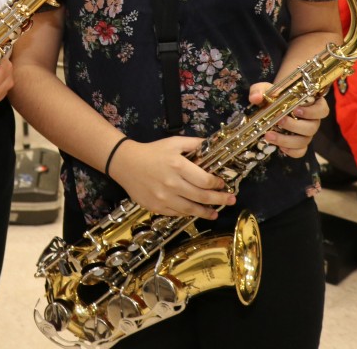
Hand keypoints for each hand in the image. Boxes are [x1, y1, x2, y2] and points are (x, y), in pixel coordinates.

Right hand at [109, 135, 235, 219]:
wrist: (126, 163)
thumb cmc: (152, 152)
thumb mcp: (174, 142)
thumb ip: (195, 144)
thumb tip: (213, 146)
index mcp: (178, 166)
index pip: (204, 180)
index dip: (217, 184)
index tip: (223, 184)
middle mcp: (172, 183)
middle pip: (201, 196)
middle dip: (219, 199)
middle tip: (231, 200)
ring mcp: (163, 198)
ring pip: (190, 209)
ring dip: (206, 212)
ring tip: (215, 213)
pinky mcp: (156, 207)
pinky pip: (177, 213)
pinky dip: (188, 213)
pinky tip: (195, 212)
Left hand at [249, 82, 330, 158]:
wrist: (270, 106)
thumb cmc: (274, 95)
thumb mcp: (266, 89)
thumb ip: (260, 90)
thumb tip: (256, 98)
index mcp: (311, 104)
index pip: (322, 109)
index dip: (313, 111)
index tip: (296, 109)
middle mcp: (312, 120)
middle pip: (312, 127)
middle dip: (295, 126)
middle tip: (279, 121)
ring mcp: (306, 134)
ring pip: (304, 141)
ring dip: (287, 140)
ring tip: (269, 135)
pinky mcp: (299, 144)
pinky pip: (300, 152)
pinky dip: (291, 151)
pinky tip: (279, 148)